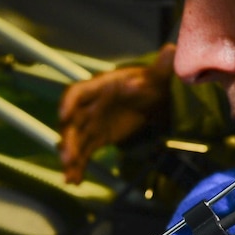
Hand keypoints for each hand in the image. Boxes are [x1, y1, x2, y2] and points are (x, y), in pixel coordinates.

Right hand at [56, 45, 173, 183]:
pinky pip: (84, 153)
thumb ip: (162, 67)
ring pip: (76, 141)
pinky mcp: (96, 139)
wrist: (152, 99)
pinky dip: (79, 167)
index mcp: (99, 87)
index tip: (63, 116)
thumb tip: (170, 53)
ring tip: (69, 174)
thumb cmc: (151, 83)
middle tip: (68, 156)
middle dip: (68, 139)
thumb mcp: (158, 76)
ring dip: (71, 157)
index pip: (78, 93)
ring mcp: (91, 124)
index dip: (69, 103)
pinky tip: (75, 181)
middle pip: (72, 122)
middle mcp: (89, 106)